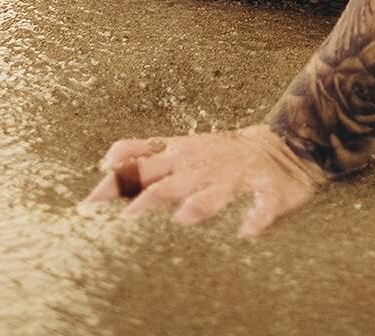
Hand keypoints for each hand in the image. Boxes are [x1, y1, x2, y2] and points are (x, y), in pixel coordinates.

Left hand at [78, 124, 327, 233]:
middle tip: (126, 218)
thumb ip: (147, 154)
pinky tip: (248, 231)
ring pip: (216, 192)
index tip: (89, 201)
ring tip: (185, 216)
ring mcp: (238, 176)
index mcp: (184, 155)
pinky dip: (257, 216)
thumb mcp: (183, 147)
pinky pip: (263, 204)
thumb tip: (107, 161)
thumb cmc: (225, 153)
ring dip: (201, 203)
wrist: (285, 143)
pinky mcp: (269, 189)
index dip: (118, 180)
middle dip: (149, 197)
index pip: (143, 164)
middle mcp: (206, 165)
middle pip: (173, 181)